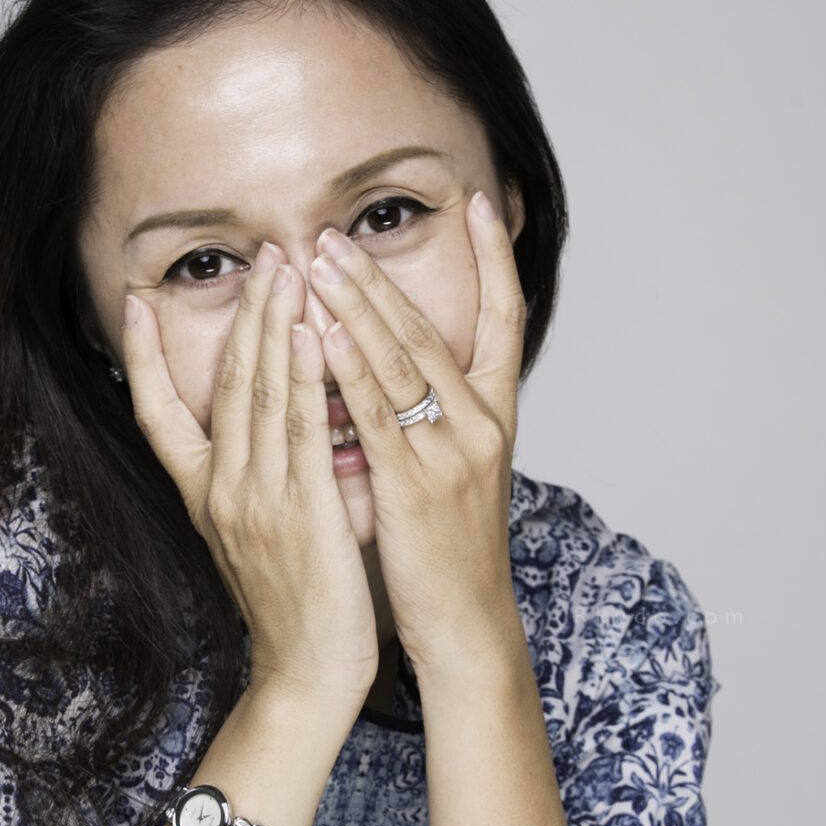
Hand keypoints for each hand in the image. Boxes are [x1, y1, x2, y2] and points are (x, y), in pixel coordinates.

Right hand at [121, 244, 379, 711]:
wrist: (307, 674)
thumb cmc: (292, 608)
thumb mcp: (254, 537)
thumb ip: (253, 481)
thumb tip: (260, 433)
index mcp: (202, 497)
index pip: (154, 413)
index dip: (139, 355)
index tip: (131, 301)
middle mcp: (220, 492)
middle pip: (220, 385)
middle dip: (240, 314)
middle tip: (257, 253)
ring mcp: (257, 501)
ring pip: (258, 395)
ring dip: (272, 326)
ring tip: (285, 267)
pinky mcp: (300, 512)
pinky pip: (299, 431)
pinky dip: (303, 377)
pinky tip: (313, 332)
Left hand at [308, 191, 524, 674]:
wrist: (466, 623)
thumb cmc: (452, 550)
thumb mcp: (458, 472)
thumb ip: (437, 417)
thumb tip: (402, 371)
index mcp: (498, 416)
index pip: (507, 319)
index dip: (495, 259)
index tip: (478, 203)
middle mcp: (482, 424)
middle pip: (432, 330)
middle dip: (381, 277)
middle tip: (335, 232)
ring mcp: (453, 453)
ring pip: (403, 362)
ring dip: (356, 306)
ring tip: (317, 261)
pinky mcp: (418, 485)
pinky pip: (378, 416)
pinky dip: (347, 371)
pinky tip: (318, 336)